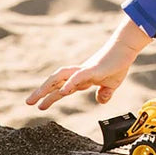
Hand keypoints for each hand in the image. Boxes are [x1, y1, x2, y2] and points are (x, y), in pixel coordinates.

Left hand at [26, 17, 151, 109]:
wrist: (126, 48)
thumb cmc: (119, 63)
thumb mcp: (112, 84)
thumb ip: (105, 93)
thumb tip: (100, 100)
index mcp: (83, 78)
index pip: (63, 87)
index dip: (51, 96)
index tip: (39, 106)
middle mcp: (80, 73)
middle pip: (56, 80)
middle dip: (42, 91)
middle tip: (28, 102)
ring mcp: (85, 70)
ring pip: (61, 76)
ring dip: (48, 87)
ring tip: (38, 99)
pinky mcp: (93, 69)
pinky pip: (78, 77)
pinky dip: (69, 84)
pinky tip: (62, 92)